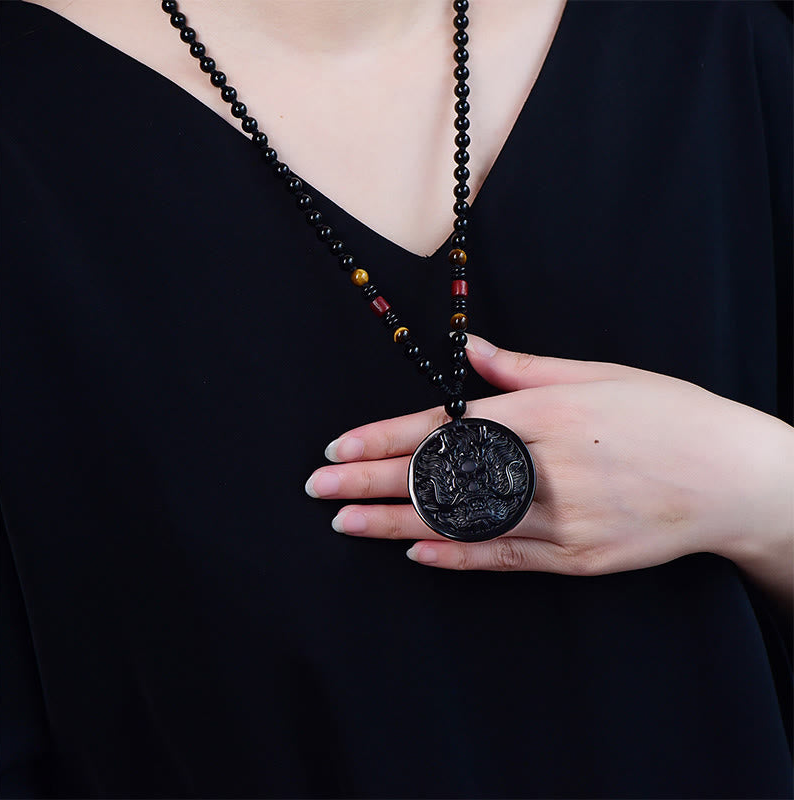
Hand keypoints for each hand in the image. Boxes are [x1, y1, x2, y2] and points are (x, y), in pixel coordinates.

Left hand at [305, 336, 793, 577]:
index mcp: (547, 413)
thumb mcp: (602, 376)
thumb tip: (475, 351)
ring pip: (460, 523)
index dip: (385, 437)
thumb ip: (527, 370)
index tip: (339, 447)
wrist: (733, 479)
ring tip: (346, 523)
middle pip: (440, 477)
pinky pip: (503, 559)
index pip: (445, 426)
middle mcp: (546, 466)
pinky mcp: (578, 557)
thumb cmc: (667, 416)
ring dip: (396, 523)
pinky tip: (414, 554)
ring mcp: (562, 518)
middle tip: (320, 488)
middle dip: (372, 481)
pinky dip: (456, 557)